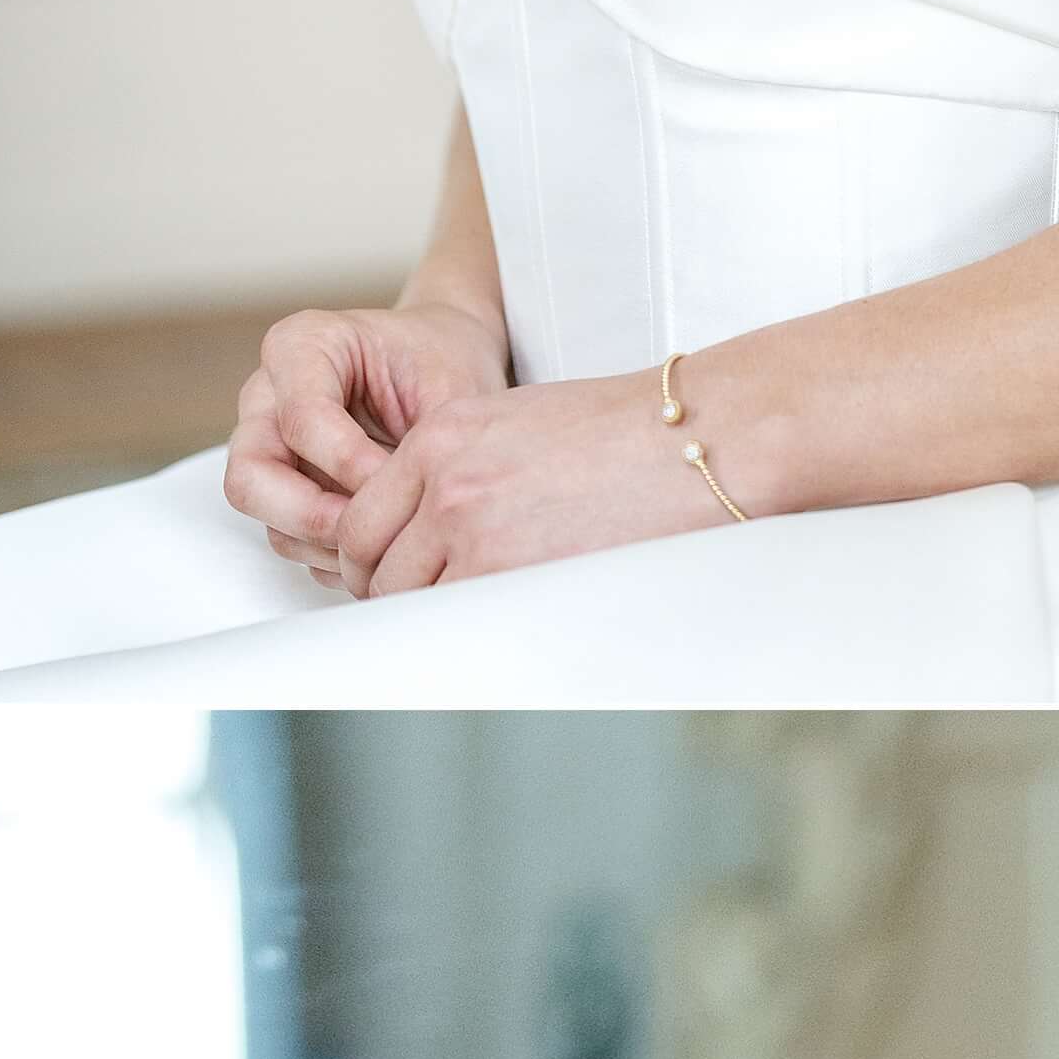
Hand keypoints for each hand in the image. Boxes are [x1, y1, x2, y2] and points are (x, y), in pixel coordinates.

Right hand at [221, 305, 503, 574]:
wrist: (448, 366)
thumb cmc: (444, 366)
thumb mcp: (448, 388)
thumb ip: (423, 443)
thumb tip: (398, 513)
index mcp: (300, 347)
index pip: (301, 420)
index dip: (350, 465)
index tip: (401, 484)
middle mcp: (268, 400)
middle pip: (250, 477)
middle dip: (313, 516)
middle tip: (374, 531)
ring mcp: (269, 450)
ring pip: (270, 521)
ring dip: (328, 546)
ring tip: (391, 540)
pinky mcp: (284, 494)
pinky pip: (293, 543)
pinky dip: (336, 559)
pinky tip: (384, 546)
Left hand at [326, 370, 736, 597]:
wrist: (694, 439)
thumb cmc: (626, 432)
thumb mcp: (518, 422)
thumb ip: (461, 467)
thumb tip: (432, 527)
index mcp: (441, 436)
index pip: (364, 513)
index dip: (369, 556)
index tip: (386, 575)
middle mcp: (443, 479)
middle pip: (370, 561)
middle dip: (383, 593)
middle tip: (410, 612)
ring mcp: (470, 528)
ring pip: (405, 600)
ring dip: (422, 620)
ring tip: (456, 625)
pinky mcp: (507, 572)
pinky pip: (452, 622)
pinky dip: (457, 636)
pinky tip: (484, 632)